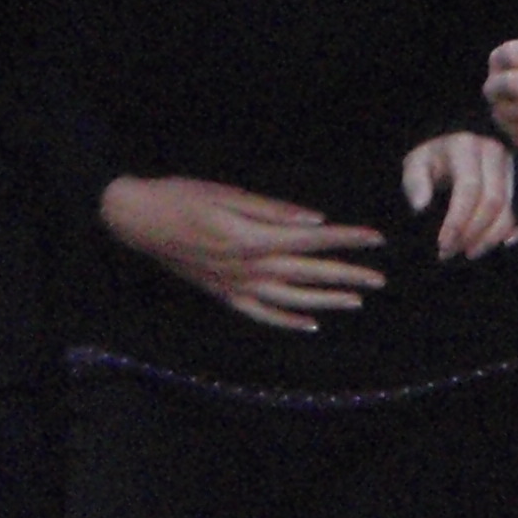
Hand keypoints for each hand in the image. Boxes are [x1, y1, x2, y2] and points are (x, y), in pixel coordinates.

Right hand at [99, 175, 386, 332]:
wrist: (137, 220)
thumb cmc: (181, 196)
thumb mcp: (227, 194)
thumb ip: (273, 211)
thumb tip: (315, 222)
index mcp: (253, 238)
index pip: (312, 242)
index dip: (347, 240)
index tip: (376, 239)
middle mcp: (248, 268)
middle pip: (308, 274)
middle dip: (348, 275)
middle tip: (380, 278)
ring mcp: (235, 287)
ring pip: (291, 300)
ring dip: (326, 301)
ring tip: (356, 301)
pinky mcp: (223, 296)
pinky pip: (262, 316)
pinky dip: (288, 322)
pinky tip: (311, 324)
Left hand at [402, 131, 517, 259]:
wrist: (451, 149)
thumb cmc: (431, 160)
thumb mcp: (415, 164)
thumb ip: (415, 182)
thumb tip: (420, 206)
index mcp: (466, 147)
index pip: (469, 188)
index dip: (457, 220)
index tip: (443, 244)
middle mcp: (494, 153)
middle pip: (492, 201)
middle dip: (472, 233)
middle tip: (451, 252)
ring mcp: (510, 169)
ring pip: (507, 211)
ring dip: (488, 239)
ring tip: (467, 252)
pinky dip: (506, 236)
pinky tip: (488, 247)